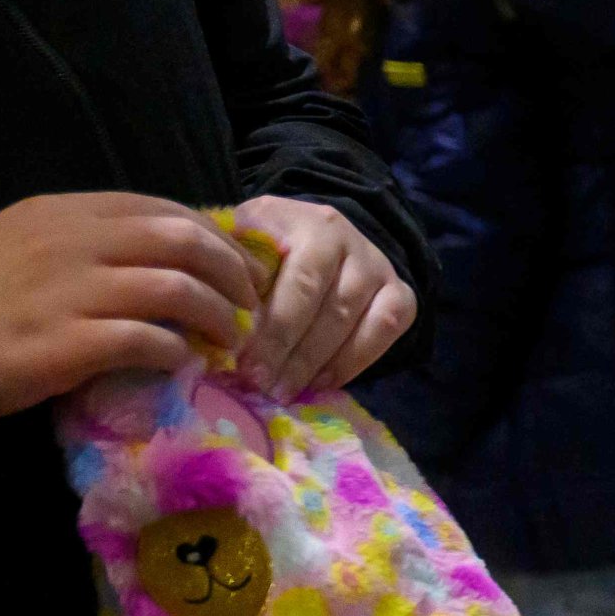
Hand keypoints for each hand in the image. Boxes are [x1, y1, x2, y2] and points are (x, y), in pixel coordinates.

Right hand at [0, 193, 259, 416]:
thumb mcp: (34, 245)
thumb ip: (95, 242)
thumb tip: (174, 257)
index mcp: (67, 213)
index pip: (166, 211)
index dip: (220, 241)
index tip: (246, 271)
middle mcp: (71, 242)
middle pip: (183, 242)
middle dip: (233, 275)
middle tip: (252, 308)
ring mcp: (67, 291)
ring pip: (175, 288)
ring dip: (217, 317)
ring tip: (230, 341)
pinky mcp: (62, 343)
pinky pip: (144, 340)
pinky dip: (177, 351)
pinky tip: (184, 364)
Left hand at [234, 194, 417, 398]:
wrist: (319, 235)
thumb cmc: (268, 244)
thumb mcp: (243, 239)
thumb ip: (232, 269)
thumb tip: (212, 318)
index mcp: (309, 223)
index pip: (299, 282)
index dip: (274, 328)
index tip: (245, 365)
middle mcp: (352, 242)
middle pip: (329, 308)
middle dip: (293, 354)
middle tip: (264, 387)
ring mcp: (381, 269)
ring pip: (357, 324)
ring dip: (319, 364)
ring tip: (287, 391)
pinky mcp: (402, 295)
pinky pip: (384, 333)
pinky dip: (353, 363)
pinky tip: (322, 383)